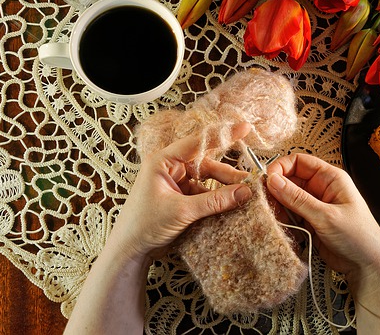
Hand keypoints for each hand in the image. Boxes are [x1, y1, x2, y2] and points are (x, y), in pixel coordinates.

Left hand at [113, 122, 251, 261]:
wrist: (129, 251)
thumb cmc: (143, 225)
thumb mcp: (182, 211)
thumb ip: (214, 201)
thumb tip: (244, 192)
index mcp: (163, 161)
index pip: (197, 142)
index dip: (223, 135)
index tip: (245, 128)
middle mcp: (169, 168)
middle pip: (206, 164)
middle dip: (227, 173)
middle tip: (249, 181)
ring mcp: (175, 184)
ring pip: (207, 180)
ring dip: (223, 188)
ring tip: (243, 196)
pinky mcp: (180, 199)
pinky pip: (203, 194)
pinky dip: (216, 200)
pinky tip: (230, 206)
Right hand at [265, 153, 379, 283]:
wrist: (368, 266)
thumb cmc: (358, 237)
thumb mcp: (326, 216)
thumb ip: (298, 199)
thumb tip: (273, 180)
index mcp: (330, 178)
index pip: (299, 162)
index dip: (281, 167)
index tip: (267, 180)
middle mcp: (321, 188)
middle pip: (290, 179)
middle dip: (276, 188)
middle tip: (264, 200)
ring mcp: (314, 205)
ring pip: (287, 197)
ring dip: (277, 205)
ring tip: (272, 215)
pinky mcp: (309, 221)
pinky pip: (290, 213)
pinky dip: (282, 218)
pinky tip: (279, 225)